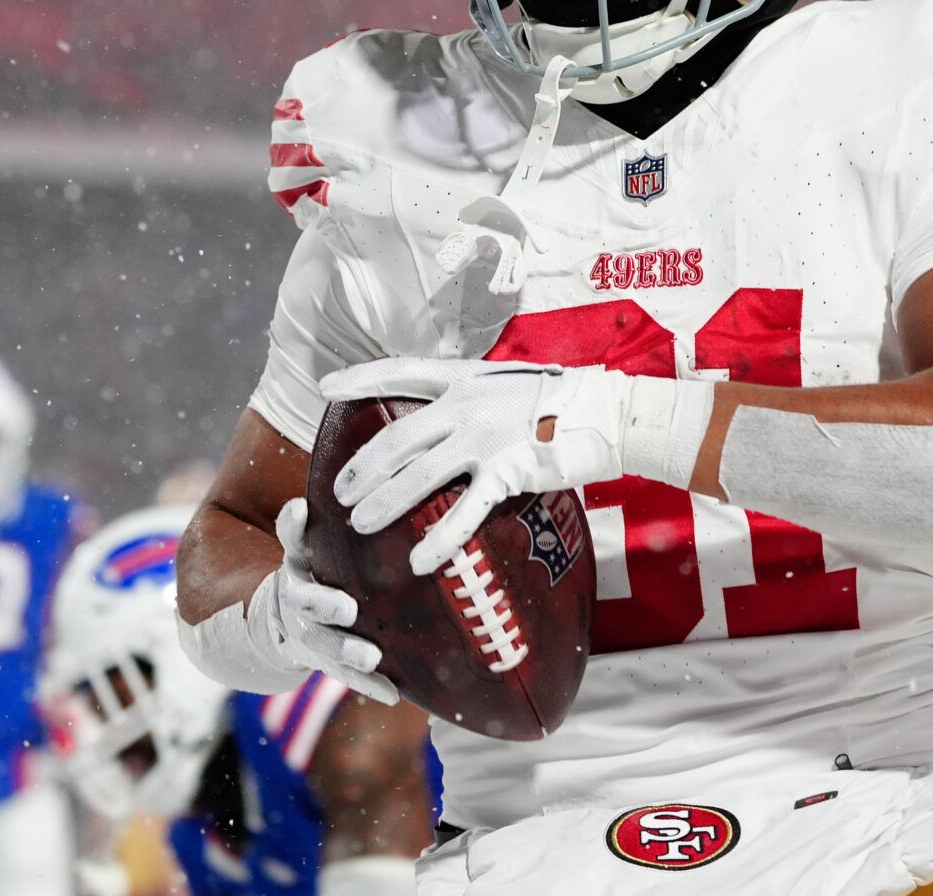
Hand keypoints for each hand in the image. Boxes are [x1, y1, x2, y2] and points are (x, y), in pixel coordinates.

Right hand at [267, 498, 397, 703]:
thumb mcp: (317, 543)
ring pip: (323, 645)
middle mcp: (298, 600)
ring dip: (346, 653)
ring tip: (371, 657)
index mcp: (298, 564)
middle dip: (323, 606)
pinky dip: (370, 685)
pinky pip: (347, 676)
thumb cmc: (323, 567)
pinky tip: (393, 695)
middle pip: (304, 603)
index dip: (291, 526)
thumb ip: (321, 522)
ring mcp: (310, 634)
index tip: (299, 510)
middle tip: (346, 609)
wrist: (290, 617)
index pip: (291, 542)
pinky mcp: (327, 661)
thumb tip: (339, 486)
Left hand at [320, 357, 632, 574]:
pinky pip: (464, 512)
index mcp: (464, 379)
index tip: (325, 387)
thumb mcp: (505, 385)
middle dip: (363, 467)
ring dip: (385, 503)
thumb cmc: (559, 401)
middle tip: (340, 491)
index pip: (400, 372)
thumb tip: (442, 412)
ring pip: (419, 477)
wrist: (607, 413)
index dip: (361, 379)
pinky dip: (439, 539)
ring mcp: (485, 440)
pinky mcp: (507, 473)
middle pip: (398, 438)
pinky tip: (419, 560)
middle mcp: (467, 406)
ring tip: (360, 524)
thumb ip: (470, 396)